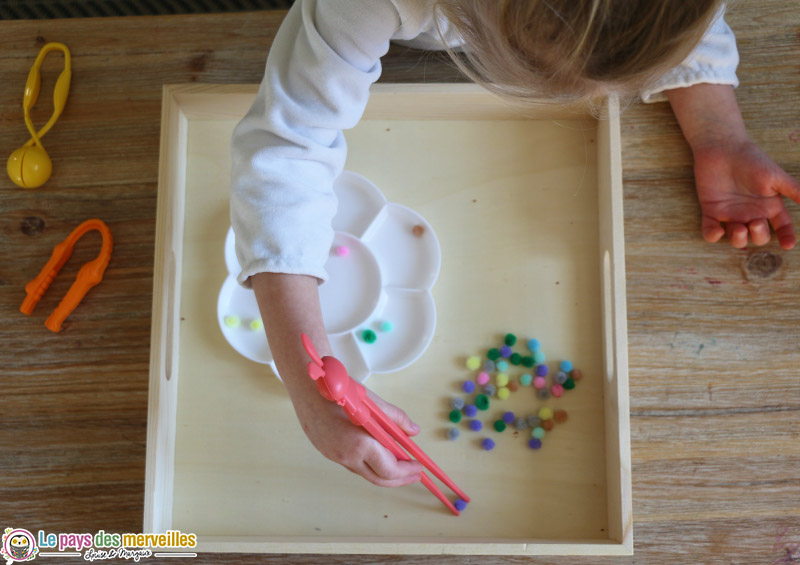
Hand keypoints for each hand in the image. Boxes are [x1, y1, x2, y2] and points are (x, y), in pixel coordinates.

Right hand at [290, 384, 424, 486]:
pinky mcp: (328, 453)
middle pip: (378, 478)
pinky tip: (378, 456)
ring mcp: (335, 457)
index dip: (407, 470)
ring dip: (384, 473)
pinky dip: (370, 464)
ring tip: (400, 466)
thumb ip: (396, 418)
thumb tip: (414, 431)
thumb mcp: (372, 402)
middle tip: (414, 475)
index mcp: (359, 444)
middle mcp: (346, 456)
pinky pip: (353, 464)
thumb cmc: (340, 391)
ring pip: (365, 472)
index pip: (389, 469)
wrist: (307, 387)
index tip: (419, 467)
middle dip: (399, 479)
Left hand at [666, 83, 799, 249]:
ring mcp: (731, 213)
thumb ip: (794, 191)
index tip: (787, 244)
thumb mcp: (776, 177)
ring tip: (739, 228)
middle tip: (755, 223)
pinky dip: (712, 235)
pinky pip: (710, 231)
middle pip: (759, 235)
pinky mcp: (711, 211)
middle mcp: (751, 212)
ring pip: (736, 238)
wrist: (723, 149)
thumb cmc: (751, 160)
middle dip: (759, 236)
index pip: (781, 225)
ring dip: (738, 239)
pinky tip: (717, 230)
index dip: (786, 236)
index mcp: (769, 205)